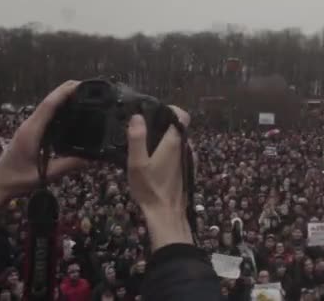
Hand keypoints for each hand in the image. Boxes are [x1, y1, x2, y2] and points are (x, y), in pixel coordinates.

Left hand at [0, 81, 85, 206]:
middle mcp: (30, 124)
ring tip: (84, 95)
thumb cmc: (18, 179)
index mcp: (32, 131)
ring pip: (47, 105)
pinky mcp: (32, 130)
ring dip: (63, 97)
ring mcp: (30, 126)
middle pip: (49, 100)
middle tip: (88, 87)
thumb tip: (92, 159)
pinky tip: (71, 111)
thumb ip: (69, 165)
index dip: (64, 93)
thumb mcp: (46, 175)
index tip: (80, 85)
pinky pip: (47, 114)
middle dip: (67, 90)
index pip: (49, 105)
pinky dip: (60, 107)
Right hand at [126, 106, 191, 250]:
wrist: (166, 213)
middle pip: (178, 127)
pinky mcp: (186, 169)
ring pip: (178, 141)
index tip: (155, 111)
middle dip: (163, 124)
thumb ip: (137, 139)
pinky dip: (168, 150)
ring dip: (165, 138)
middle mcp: (185, 147)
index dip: (171, 110)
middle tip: (143, 127)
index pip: (182, 116)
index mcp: (174, 142)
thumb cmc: (150, 188)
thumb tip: (137, 116)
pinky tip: (154, 159)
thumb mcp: (137, 163)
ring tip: (145, 142)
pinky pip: (178, 152)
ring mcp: (187, 159)